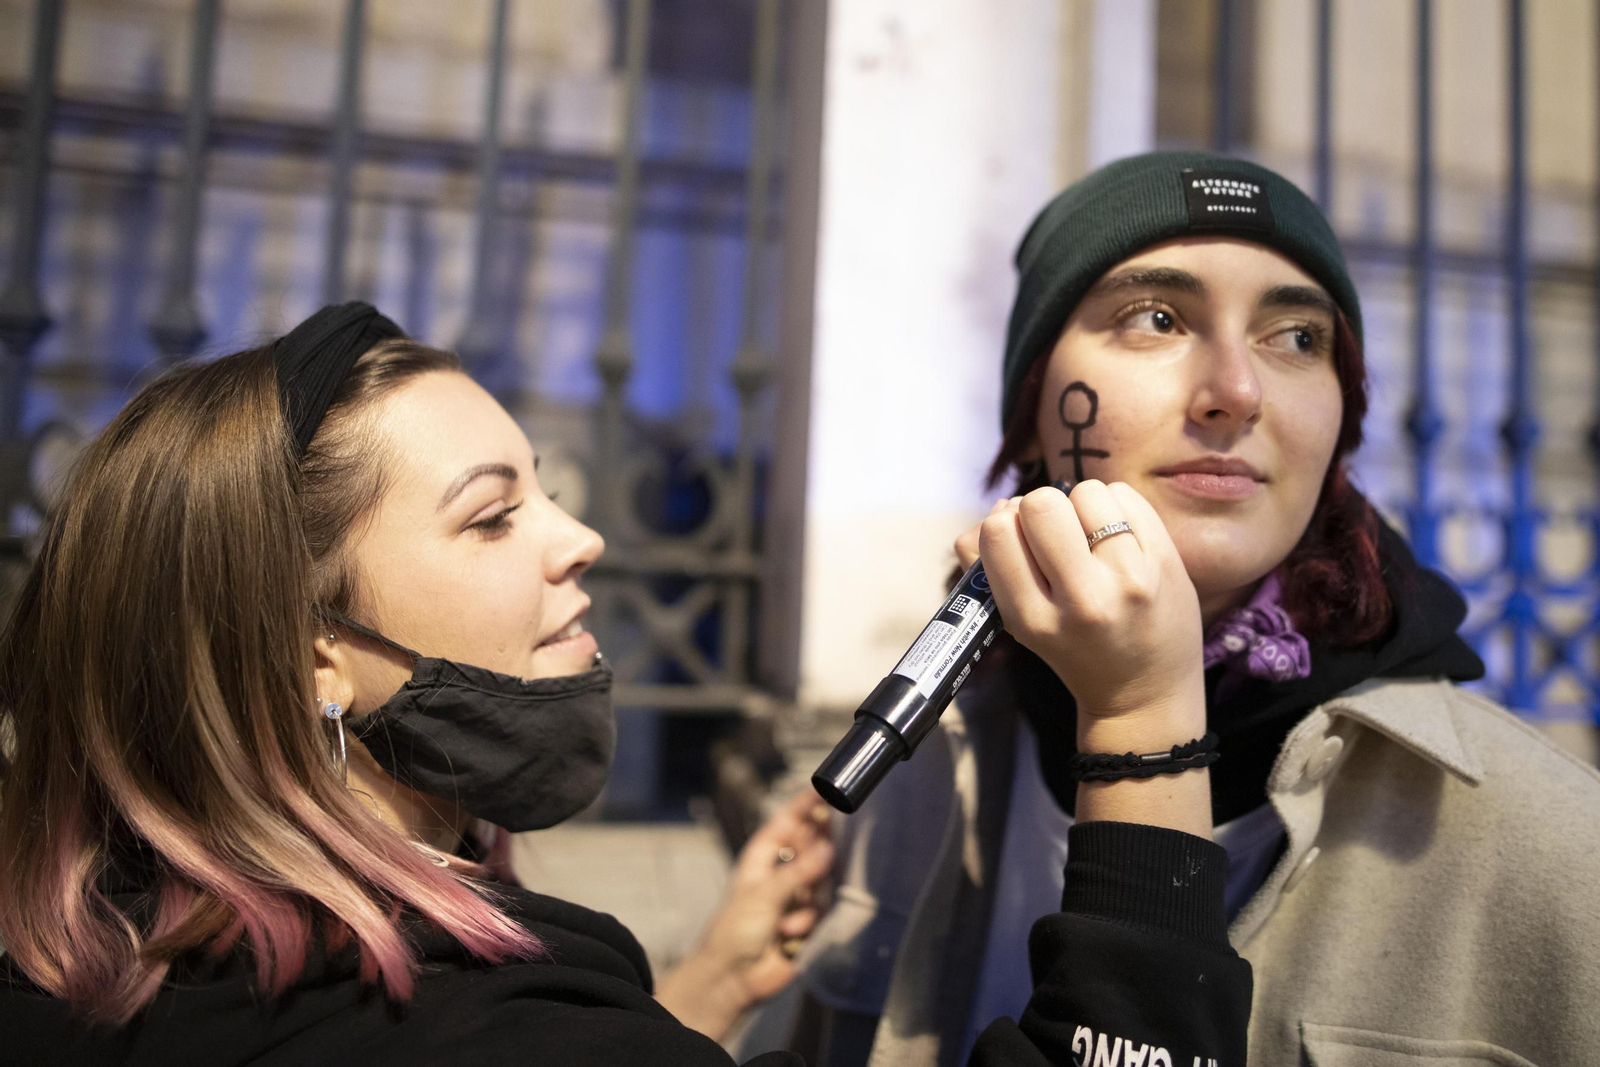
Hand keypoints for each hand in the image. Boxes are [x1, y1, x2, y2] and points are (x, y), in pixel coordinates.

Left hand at [654, 787, 833, 1039]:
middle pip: (811, 845)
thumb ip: (798, 872)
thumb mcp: (763, 895)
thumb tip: (828, 850)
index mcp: (763, 855)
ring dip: (807, 900)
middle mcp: (782, 870)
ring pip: (822, 879)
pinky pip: (823, 909)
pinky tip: (789, 935)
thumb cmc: (734, 930)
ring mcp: (796, 894)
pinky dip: (807, 922)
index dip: (806, 803)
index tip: (828, 787)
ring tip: (787, 921)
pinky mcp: (809, 919)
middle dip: (817, 853)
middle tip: (825, 856)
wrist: (732, 979)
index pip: (788, 820)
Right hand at [974, 481, 1203, 725]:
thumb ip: (989, 567)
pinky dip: (1115, 505)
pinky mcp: (1166, 562)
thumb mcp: (1021, 623)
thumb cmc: (1076, 650)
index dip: (1005, 523)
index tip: (1021, 540)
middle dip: (1041, 508)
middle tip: (1056, 534)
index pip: (998, 532)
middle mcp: (1082, 600)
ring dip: (1081, 504)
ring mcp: (1128, 580)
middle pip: (1040, 504)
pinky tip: (1119, 535)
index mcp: (1033, 619)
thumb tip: (995, 508)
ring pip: (1086, 492)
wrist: (1147, 695)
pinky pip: (1125, 495)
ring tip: (1091, 536)